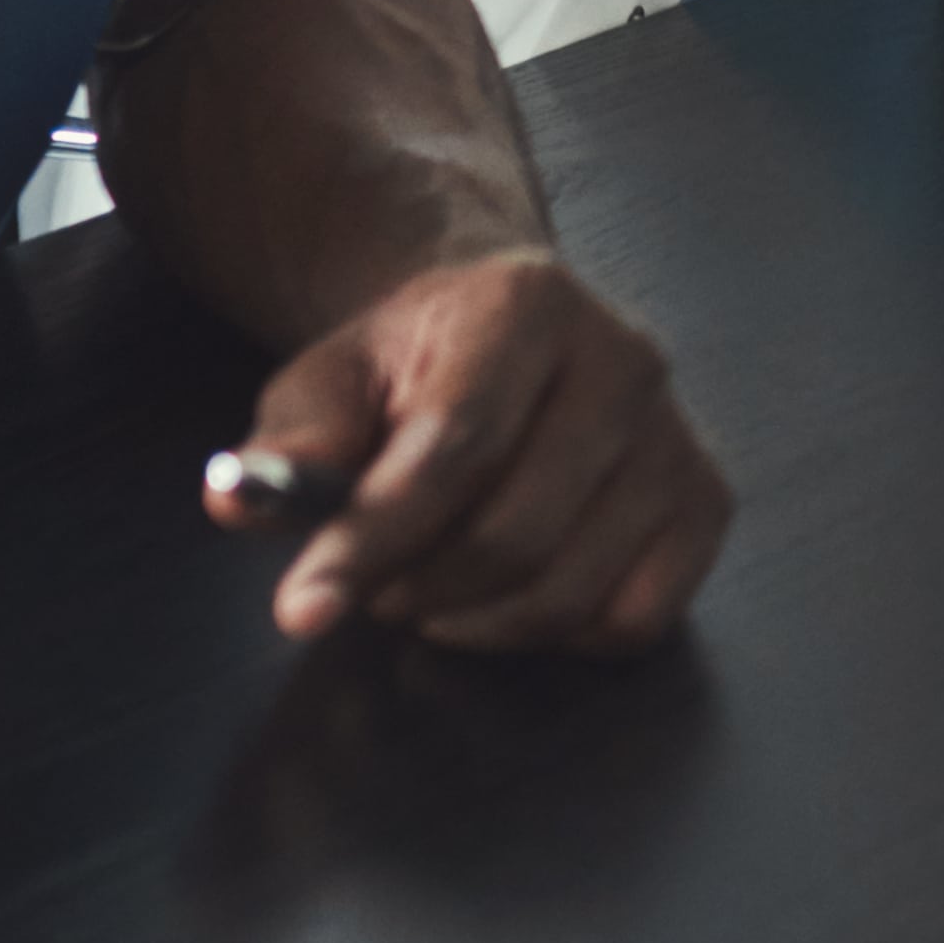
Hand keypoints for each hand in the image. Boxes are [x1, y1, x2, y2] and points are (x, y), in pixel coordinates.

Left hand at [221, 246, 734, 650]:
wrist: (509, 329)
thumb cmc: (409, 367)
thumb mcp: (328, 381)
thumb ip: (289, 443)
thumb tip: (236, 501)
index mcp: (526, 305)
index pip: (455, 444)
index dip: (372, 539)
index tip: (300, 608)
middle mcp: (625, 359)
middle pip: (516, 531)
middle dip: (420, 587)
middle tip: (376, 589)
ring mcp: (677, 433)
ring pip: (573, 588)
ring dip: (479, 622)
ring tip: (431, 592)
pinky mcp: (707, 498)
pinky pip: (638, 617)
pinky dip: (563, 637)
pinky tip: (515, 596)